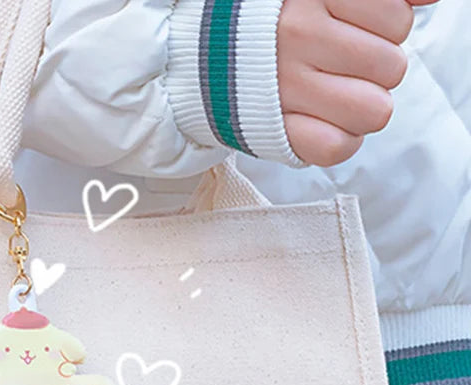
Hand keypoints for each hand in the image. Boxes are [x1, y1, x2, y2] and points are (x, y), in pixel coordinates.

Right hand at [278, 0, 439, 165]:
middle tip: (343, 66)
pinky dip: (339, 141)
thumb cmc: (274, 21)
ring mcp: (285, 86)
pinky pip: (335, 147)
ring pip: (374, 111)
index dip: (387, 29)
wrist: (204, 56)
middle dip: (377, 70)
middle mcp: (298, 35)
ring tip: (336, 94)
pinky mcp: (273, 129)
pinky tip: (323, 122)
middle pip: (391, 68)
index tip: (355, 30)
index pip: (396, 21)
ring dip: (364, 107)